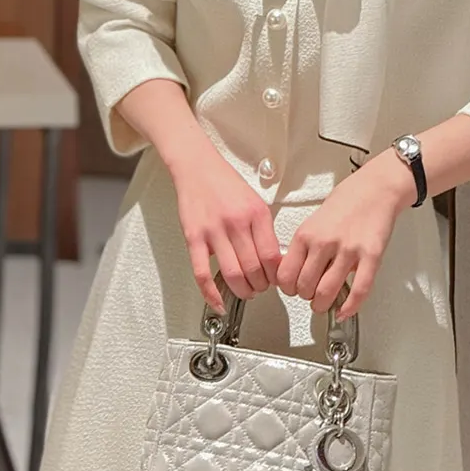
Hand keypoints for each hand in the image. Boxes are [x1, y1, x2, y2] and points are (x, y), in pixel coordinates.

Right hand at [169, 145, 281, 311]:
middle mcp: (236, 223)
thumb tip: (273, 261)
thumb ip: (264, 231)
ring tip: (245, 292)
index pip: (271, 256)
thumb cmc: (227, 185)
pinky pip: (202, 272)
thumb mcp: (256, 203)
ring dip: (242, 290)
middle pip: (254, 268)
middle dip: (260, 286)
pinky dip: (211, 293)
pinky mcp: (193, 238)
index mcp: (256, 214)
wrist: (197, 168)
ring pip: (232, 274)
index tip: (275, 280)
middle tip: (260, 288)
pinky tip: (219, 302)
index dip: (275, 275)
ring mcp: (213, 231)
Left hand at [276, 149, 415, 317]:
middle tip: (311, 295)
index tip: (292, 289)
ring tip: (325, 303)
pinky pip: (359, 290)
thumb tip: (293, 274)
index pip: (285, 275)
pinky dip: (349, 307)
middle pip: (304, 287)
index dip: (287, 289)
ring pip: (326, 293)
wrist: (375, 189)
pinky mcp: (371, 256)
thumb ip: (303, 247)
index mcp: (306, 234)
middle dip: (306, 297)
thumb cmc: (346, 203)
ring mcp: (348, 251)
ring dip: (323, 305)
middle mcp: (324, 243)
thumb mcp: (313, 222)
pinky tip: (344, 311)